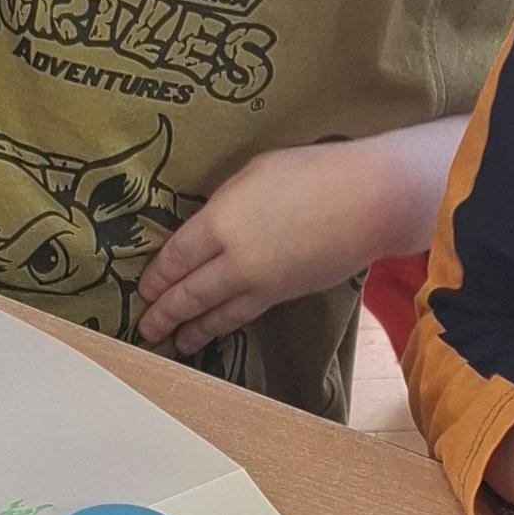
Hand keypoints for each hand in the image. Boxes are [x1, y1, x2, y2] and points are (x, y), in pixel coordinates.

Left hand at [136, 139, 398, 356]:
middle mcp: (235, 259)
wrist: (370, 202)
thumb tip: (211, 226)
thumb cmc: (313, 172)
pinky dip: (225, 324)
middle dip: (165, 311)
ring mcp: (262, 282)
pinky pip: (245, 313)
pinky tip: (216, 327)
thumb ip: (225, 205)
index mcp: (221, 220)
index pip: (177, 255)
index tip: (144, 288)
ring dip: (192, 328)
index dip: (158, 275)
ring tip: (175, 342)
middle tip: (145, 327)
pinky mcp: (286, 294)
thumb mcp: (255, 173)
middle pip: (190, 291)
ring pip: (217, 312)